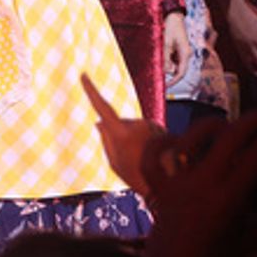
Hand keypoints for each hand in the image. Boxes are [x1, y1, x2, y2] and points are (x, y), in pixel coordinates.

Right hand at [82, 72, 163, 196]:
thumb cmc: (139, 175)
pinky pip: (146, 131)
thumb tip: (99, 123)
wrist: (172, 181)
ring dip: (135, 140)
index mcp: (120, 132)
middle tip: (129, 160)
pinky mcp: (158, 127)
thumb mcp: (115, 164)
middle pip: (119, 124)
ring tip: (143, 161)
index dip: (91, 90)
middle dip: (120, 136)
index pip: (102, 107)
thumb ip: (106, 141)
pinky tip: (152, 156)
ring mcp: (148, 124)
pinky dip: (146, 141)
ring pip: (134, 128)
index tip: (83, 74)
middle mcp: (135, 123)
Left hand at [138, 113, 256, 256]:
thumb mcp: (240, 247)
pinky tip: (175, 139)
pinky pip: (153, 159)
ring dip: (208, 129)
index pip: (253, 159)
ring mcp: (175, 185)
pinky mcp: (156, 190)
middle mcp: (200, 186)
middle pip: (227, 141)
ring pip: (188, 140)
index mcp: (227, 201)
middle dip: (248, 124)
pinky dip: (162, 145)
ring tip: (224, 125)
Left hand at [164, 10, 189, 86]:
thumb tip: (167, 71)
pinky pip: (171, 59)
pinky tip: (162, 50)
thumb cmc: (170, 27)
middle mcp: (185, 54)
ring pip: (173, 65)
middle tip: (156, 65)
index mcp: (185, 53)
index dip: (174, 81)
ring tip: (160, 51)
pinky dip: (165, 59)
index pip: (181, 72)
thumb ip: (166, 58)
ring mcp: (181, 52)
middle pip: (176, 69)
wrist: (173, 16)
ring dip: (165, 63)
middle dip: (166, 70)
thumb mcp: (166, 43)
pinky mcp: (177, 50)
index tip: (165, 86)